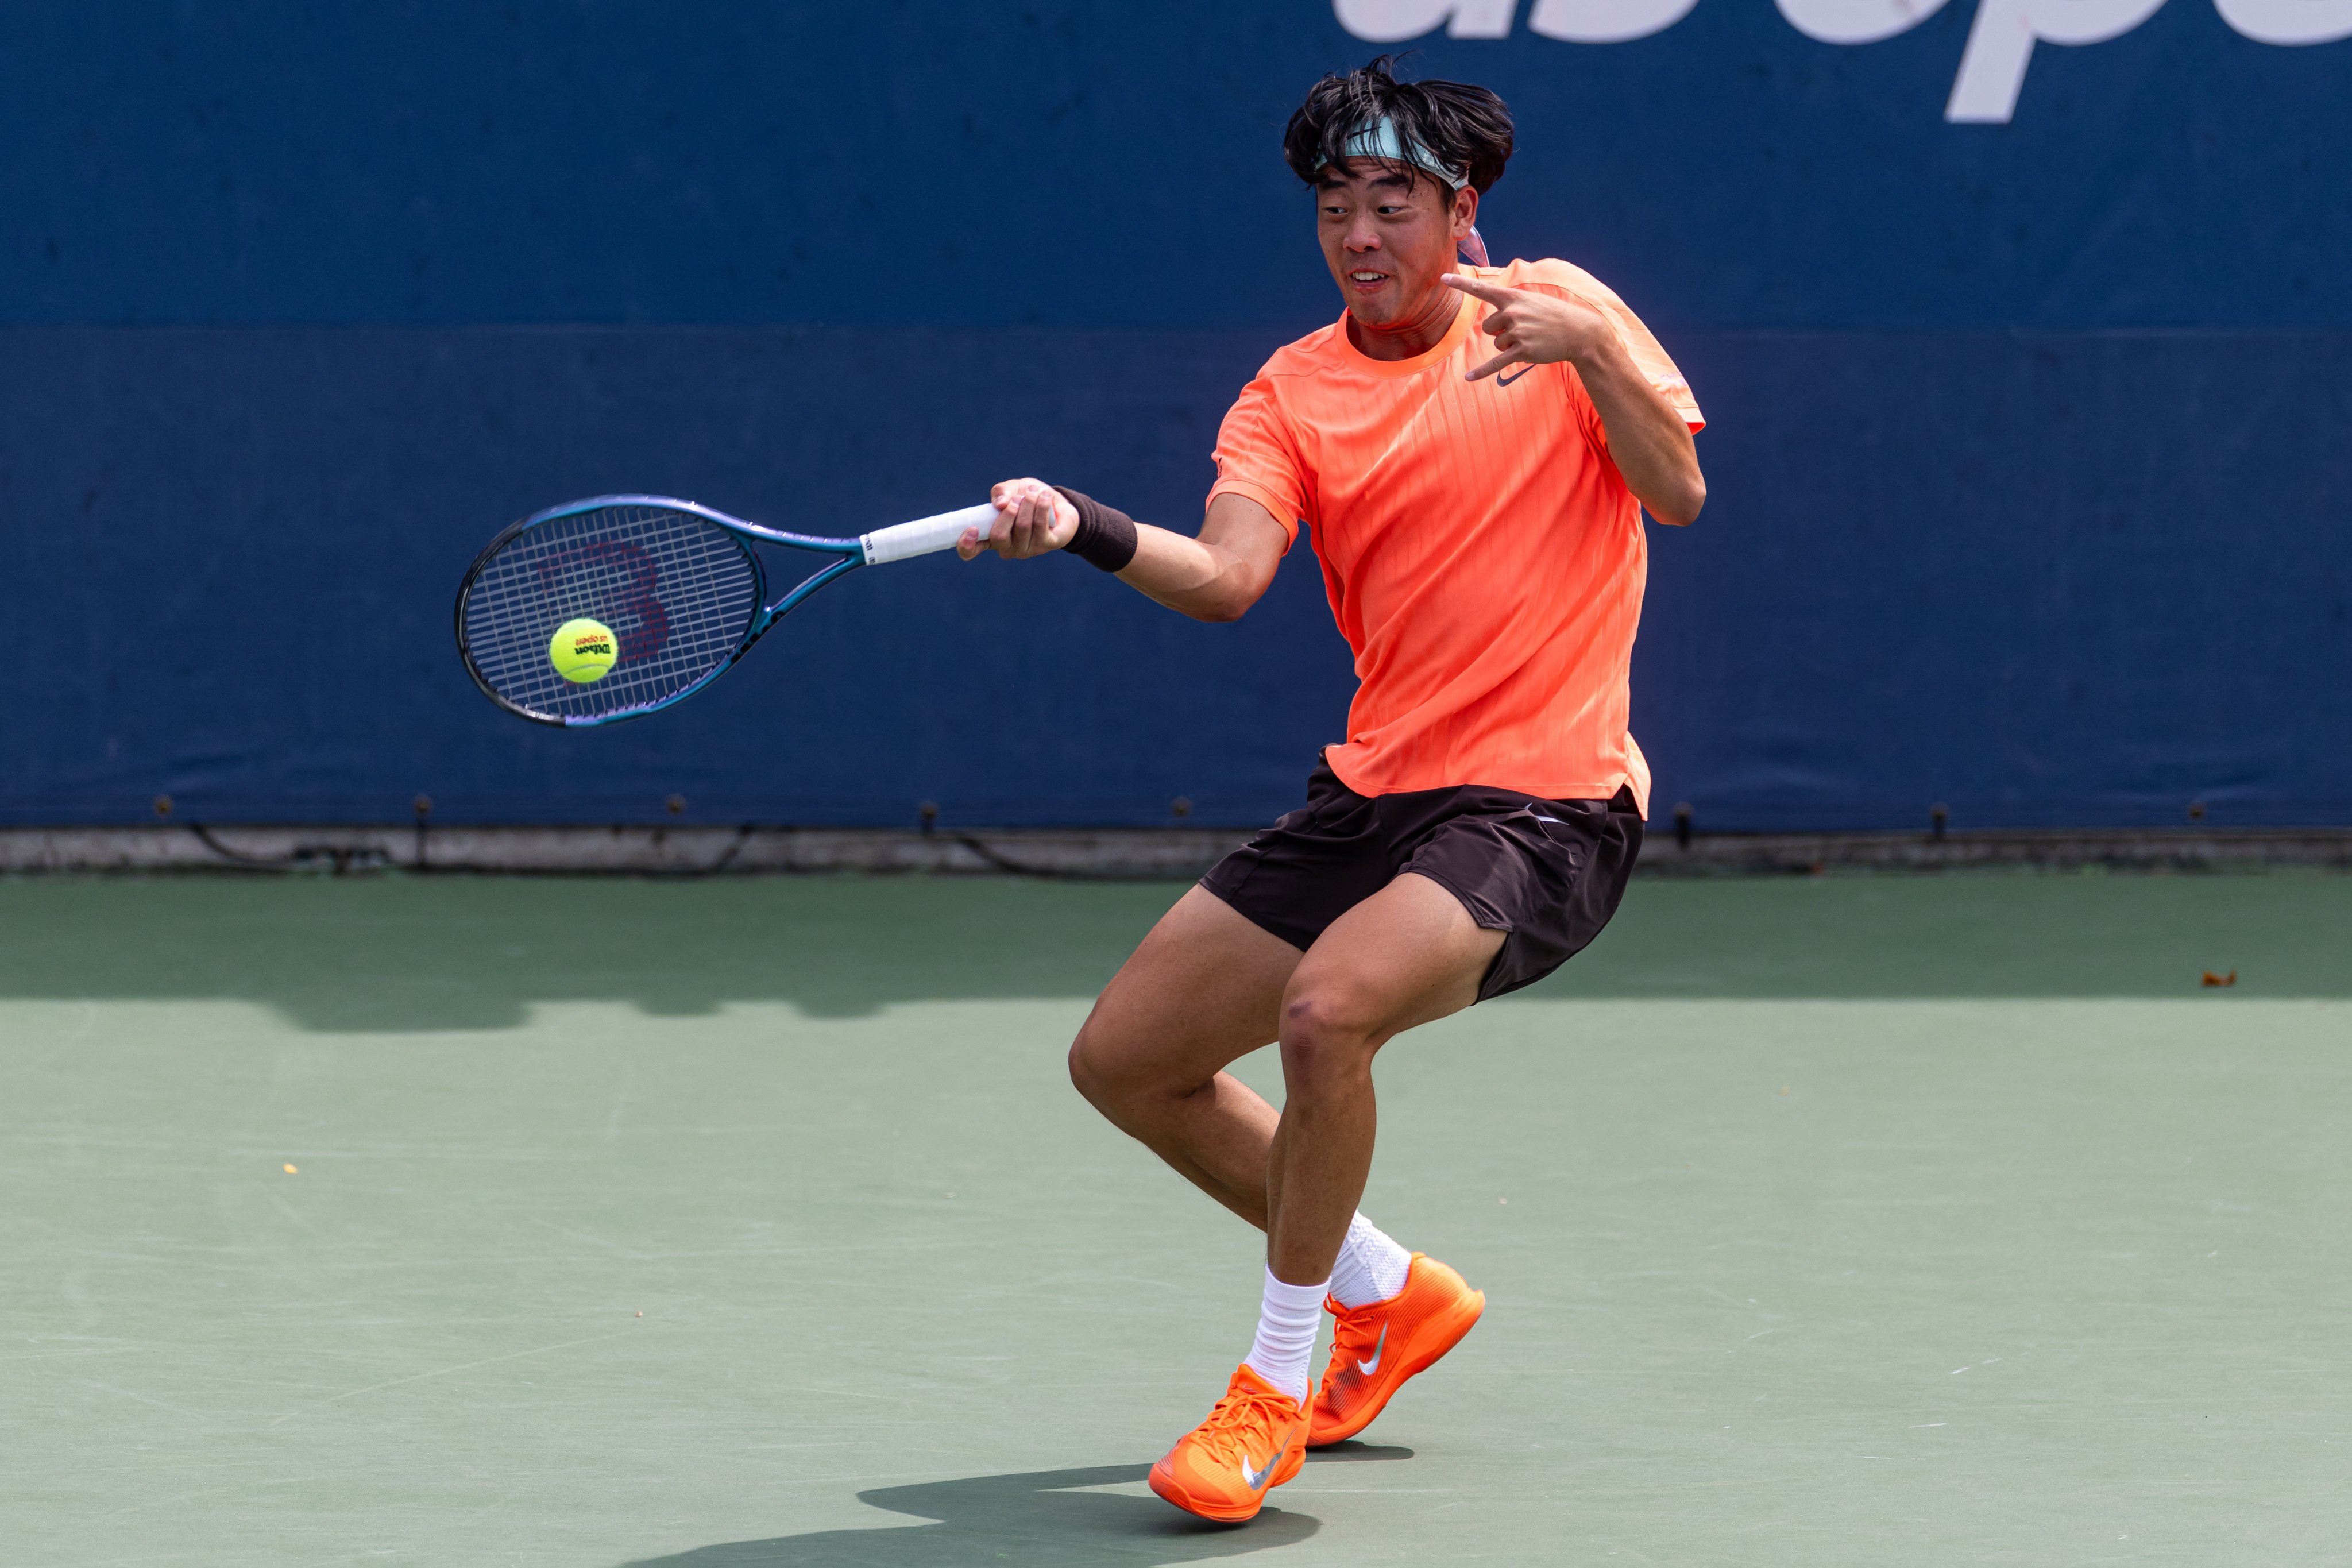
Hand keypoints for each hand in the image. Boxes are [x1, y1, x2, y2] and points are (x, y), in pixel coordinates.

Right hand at [960, 477, 1077, 559]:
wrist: (1057, 503)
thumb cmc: (1028, 498)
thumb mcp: (1011, 489)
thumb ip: (1001, 492)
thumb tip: (1000, 504)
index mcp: (991, 537)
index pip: (970, 551)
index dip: (966, 544)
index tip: (972, 528)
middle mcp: (1006, 548)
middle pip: (998, 536)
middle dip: (1008, 512)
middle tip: (1017, 498)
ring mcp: (1026, 550)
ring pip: (1022, 527)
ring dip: (1028, 503)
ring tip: (1033, 492)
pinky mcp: (1046, 545)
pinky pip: (1040, 525)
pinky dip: (1041, 506)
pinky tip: (1045, 497)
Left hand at [1444, 274, 1614, 383]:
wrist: (1579, 332)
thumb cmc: (1554, 316)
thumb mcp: (1533, 302)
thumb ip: (1511, 305)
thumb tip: (1492, 324)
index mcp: (1514, 298)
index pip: (1483, 289)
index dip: (1462, 284)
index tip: (1443, 277)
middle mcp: (1513, 313)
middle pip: (1488, 327)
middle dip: (1500, 332)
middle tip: (1524, 330)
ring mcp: (1518, 332)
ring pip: (1496, 344)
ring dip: (1509, 345)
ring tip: (1530, 340)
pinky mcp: (1522, 352)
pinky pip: (1496, 363)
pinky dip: (1482, 372)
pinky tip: (1468, 378)